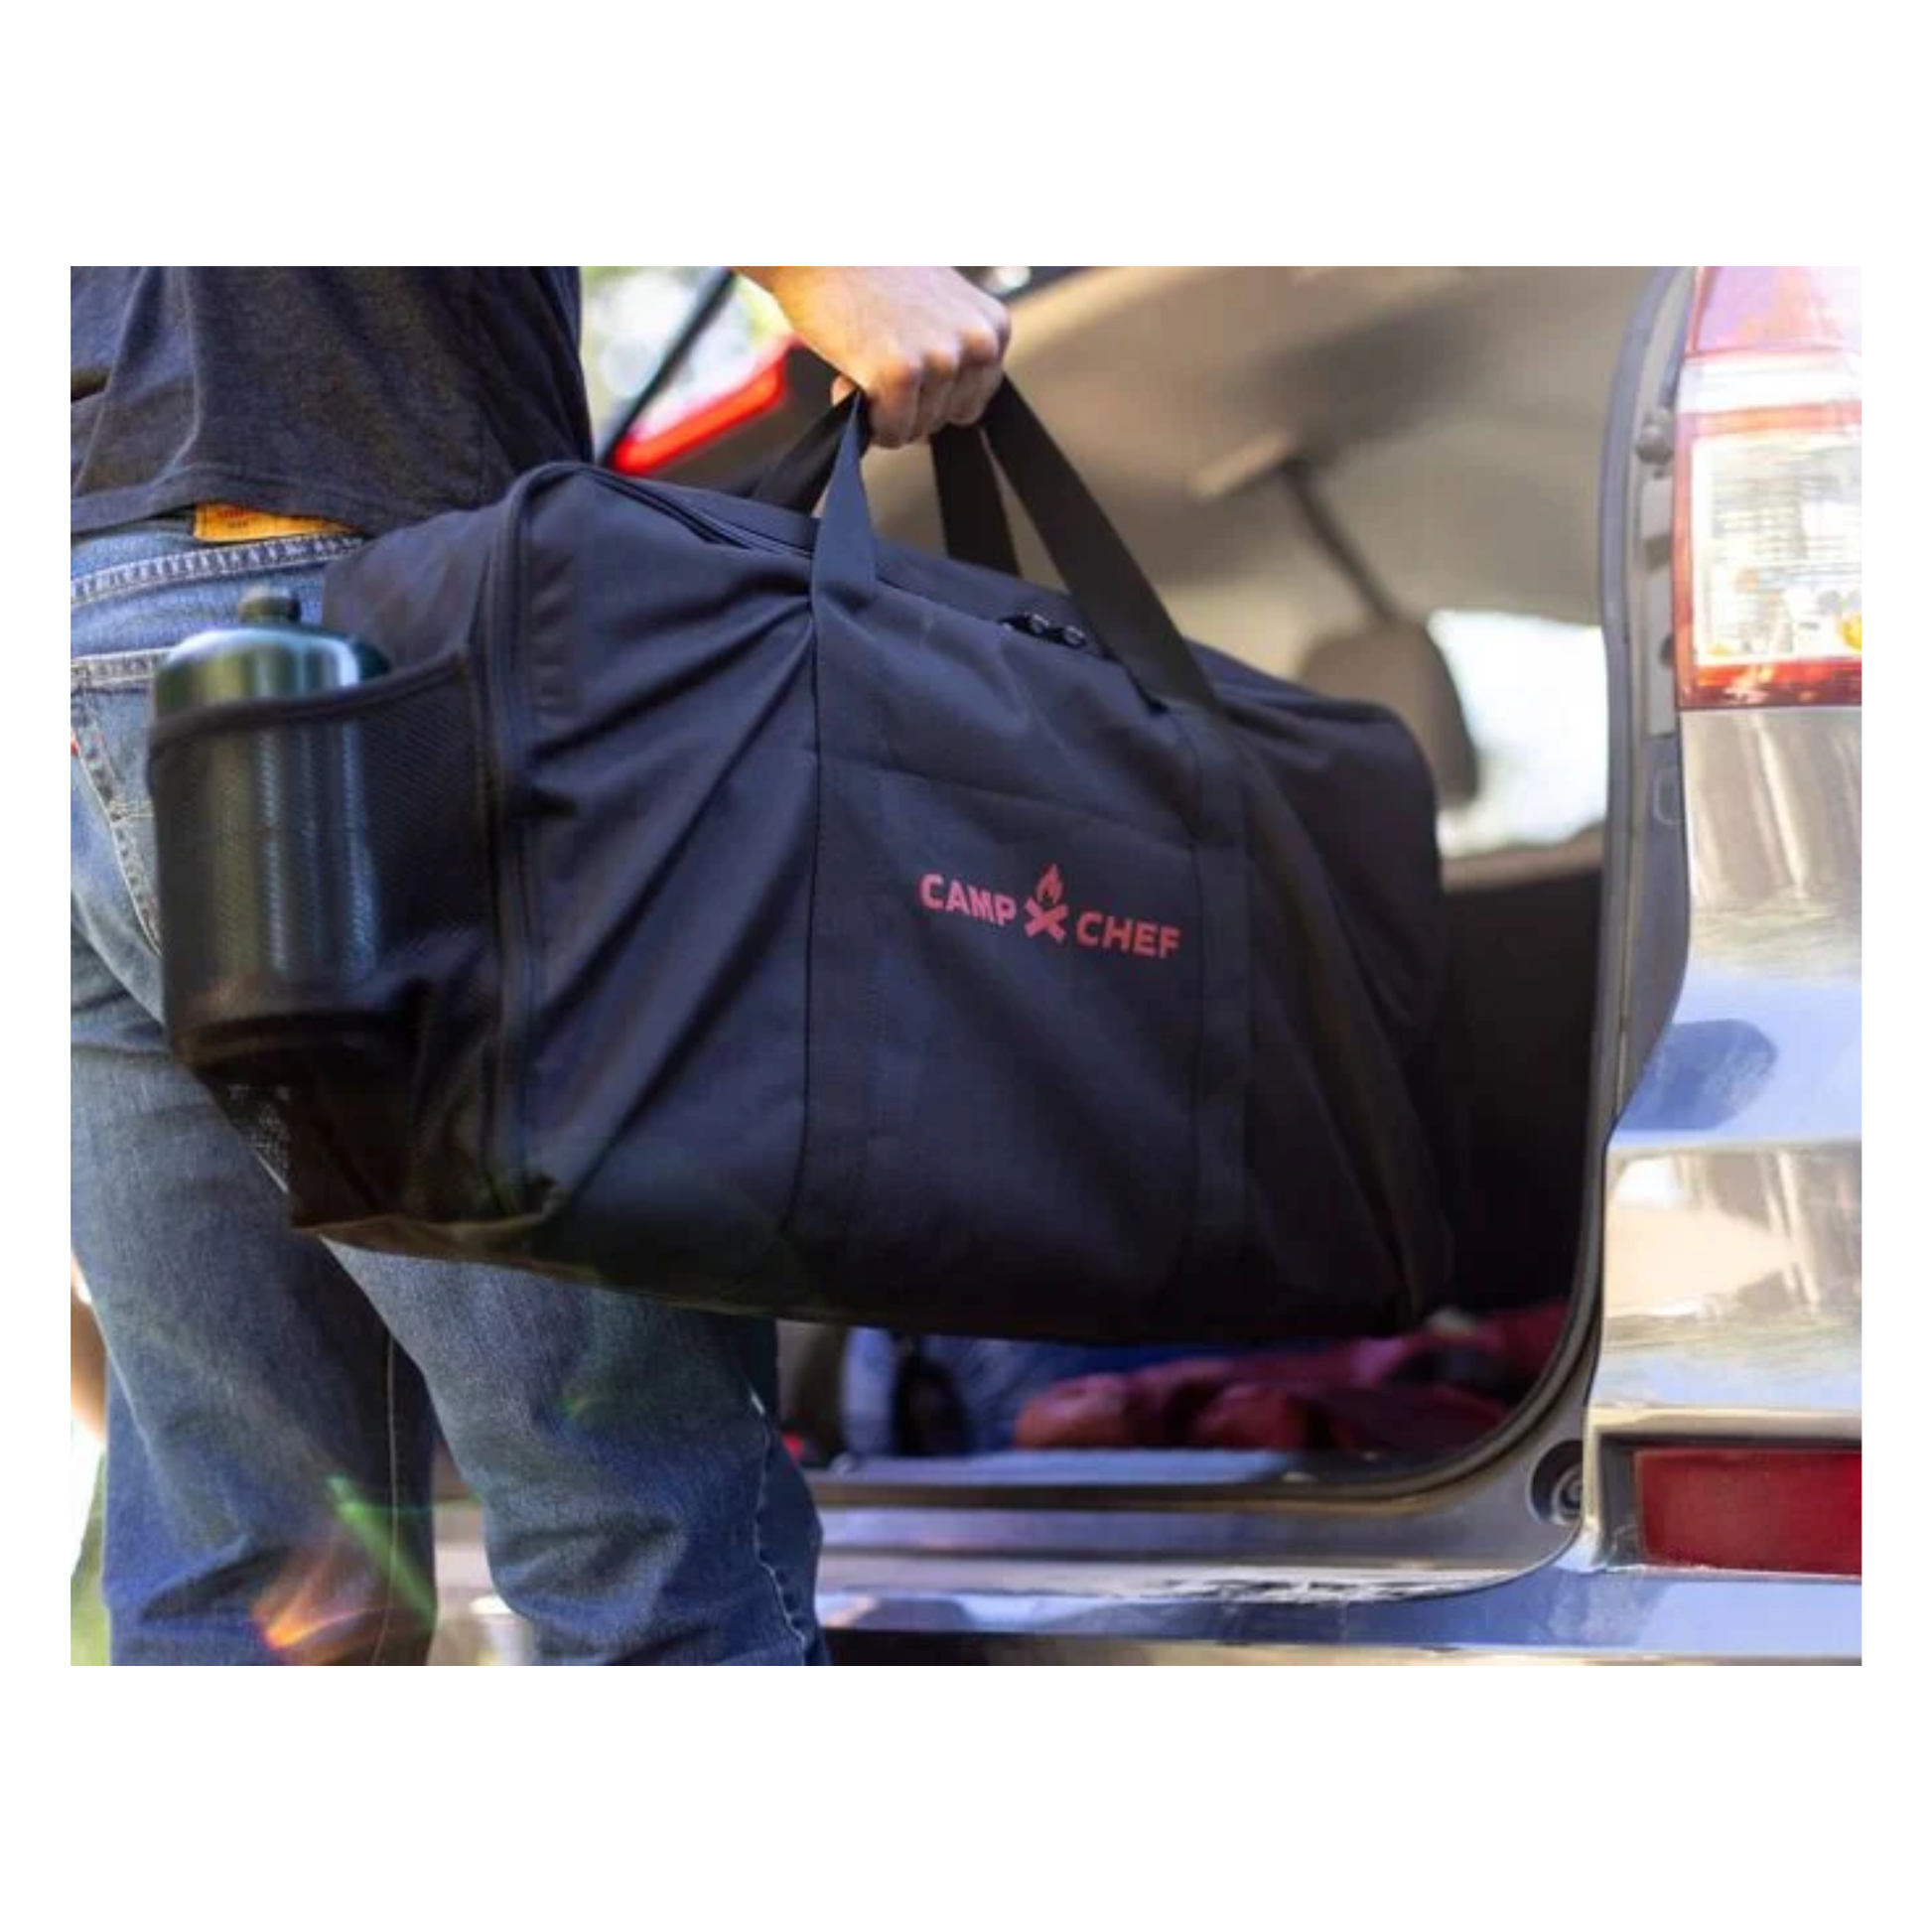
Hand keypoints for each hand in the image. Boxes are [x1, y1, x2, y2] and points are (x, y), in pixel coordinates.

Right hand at [736, 267, 1011, 447]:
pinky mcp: (903, 373)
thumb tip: (946, 422)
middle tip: (876, 358)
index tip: (902, 362)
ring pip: (918, 430)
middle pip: (948, 419)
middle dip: (910, 404)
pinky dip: (864, 418)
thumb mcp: (936, 304)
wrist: (816, 244)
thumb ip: (954, 350)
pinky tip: (846, 378)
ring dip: (883, 408)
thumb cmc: (868, 274)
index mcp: (993, 326)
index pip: (974, 399)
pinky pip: (890, 432)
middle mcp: (978, 343)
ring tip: (861, 358)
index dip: (931, 393)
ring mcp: (942, 359)